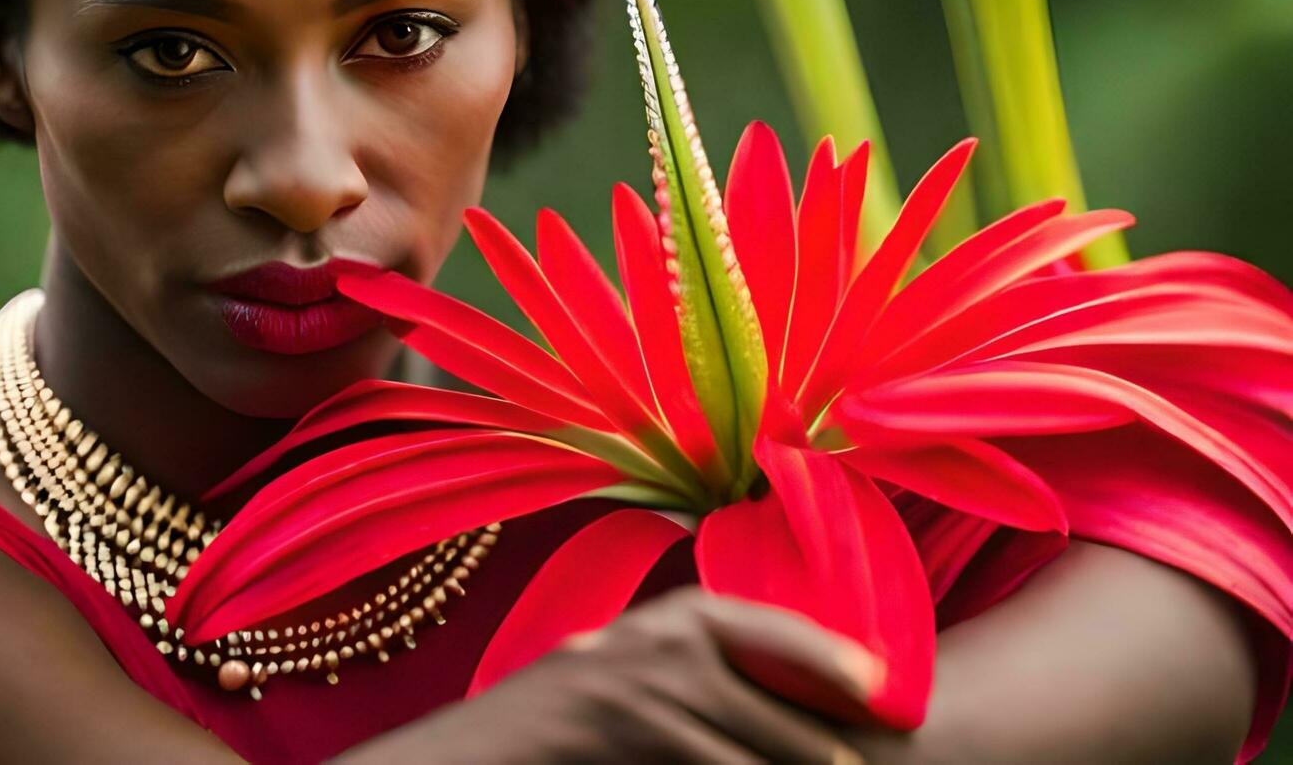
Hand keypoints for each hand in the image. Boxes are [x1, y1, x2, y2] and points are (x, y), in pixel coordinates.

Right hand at [336, 586, 880, 763]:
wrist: (481, 749)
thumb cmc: (566, 714)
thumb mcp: (632, 665)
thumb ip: (693, 660)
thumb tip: (776, 689)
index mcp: (670, 615)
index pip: (766, 627)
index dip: (829, 653)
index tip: (884, 683)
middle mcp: (658, 640)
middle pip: (769, 700)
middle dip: (825, 739)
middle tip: (871, 761)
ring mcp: (638, 686)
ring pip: (747, 746)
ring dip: (798, 764)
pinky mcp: (622, 728)